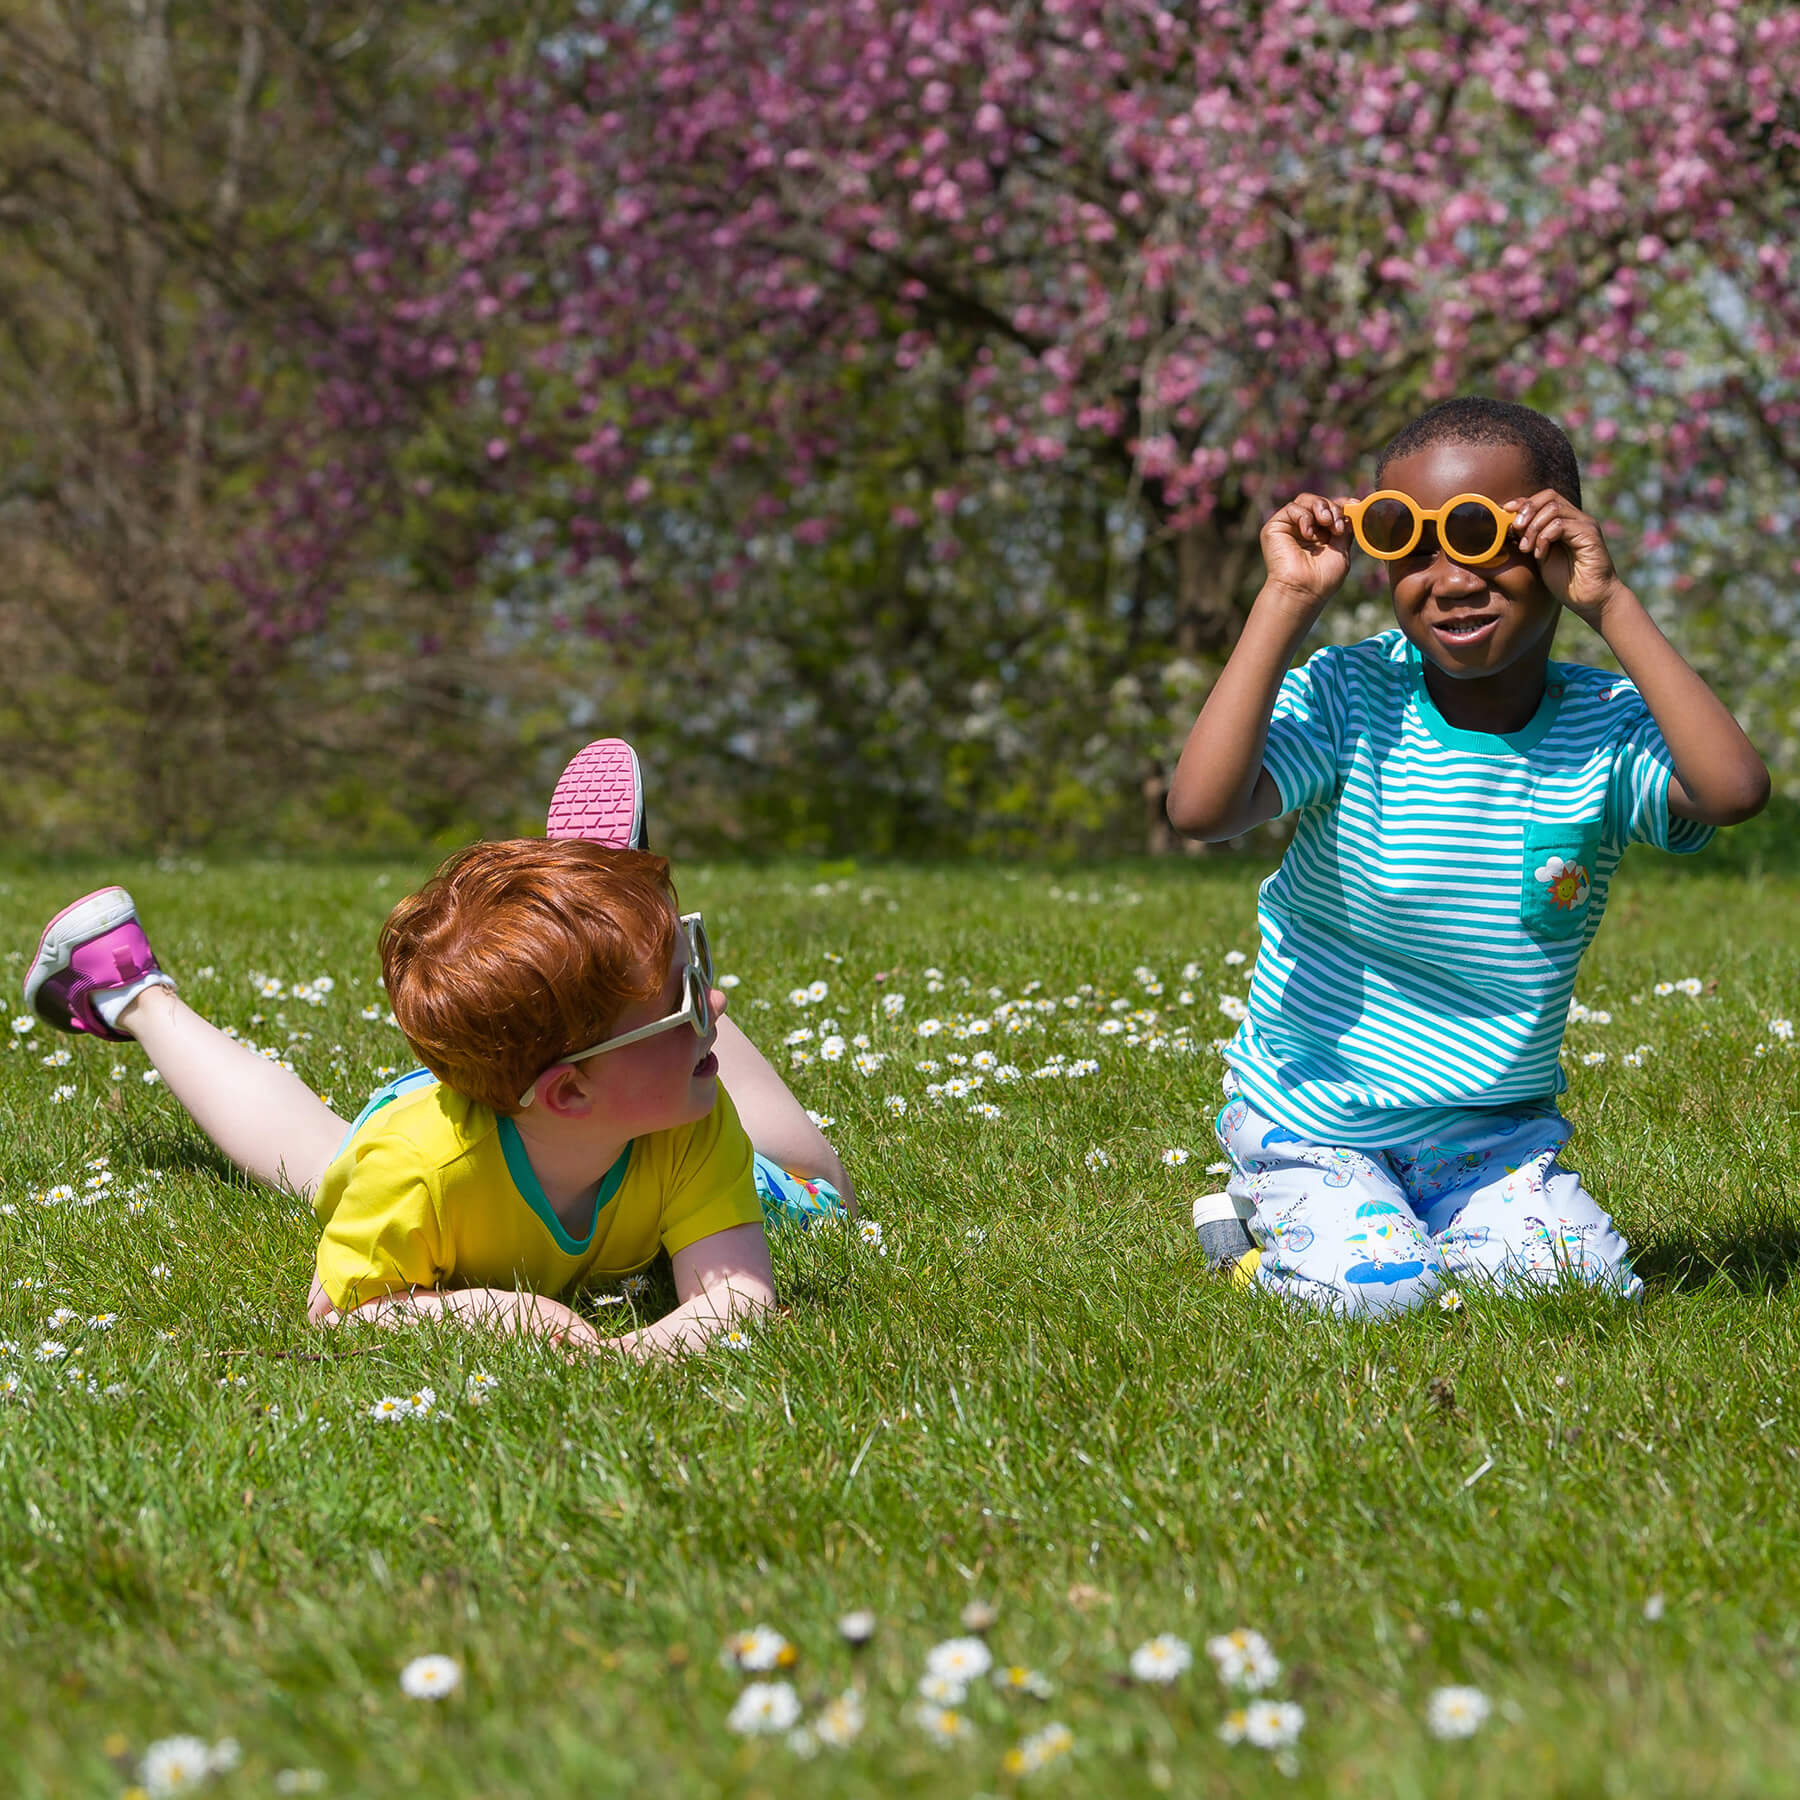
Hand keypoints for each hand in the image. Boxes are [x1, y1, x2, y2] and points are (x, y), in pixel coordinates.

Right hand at [1258, 493, 1352, 616]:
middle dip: (1332, 508)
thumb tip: (1353, 508)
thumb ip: (1346, 528)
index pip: (1331, 509)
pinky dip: (1304, 516)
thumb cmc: (1323, 578)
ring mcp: (1290, 527)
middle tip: (1337, 525)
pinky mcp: (1275, 527)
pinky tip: (1308, 534)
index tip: (1355, 503)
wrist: (1304, 590)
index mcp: (1321, 535)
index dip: (1342, 504)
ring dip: (1320, 508)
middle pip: (1319, 502)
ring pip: (1305, 500)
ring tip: (1326, 523)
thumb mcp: (1342, 549)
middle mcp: (1305, 529)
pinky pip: (1292, 508)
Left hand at [1507, 490, 1626, 623]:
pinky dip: (1545, 537)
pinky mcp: (1589, 535)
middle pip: (1549, 497)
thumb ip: (1529, 539)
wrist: (1590, 599)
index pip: (1545, 498)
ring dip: (1533, 527)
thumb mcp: (1540, 556)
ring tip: (1526, 548)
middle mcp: (1576, 519)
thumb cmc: (1566, 582)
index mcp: (1565, 521)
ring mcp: (1584, 525)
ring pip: (1554, 508)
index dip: (1523, 502)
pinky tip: (1540, 554)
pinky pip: (1561, 525)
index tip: (1504, 511)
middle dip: (1526, 510)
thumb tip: (1507, 526)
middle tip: (1515, 530)